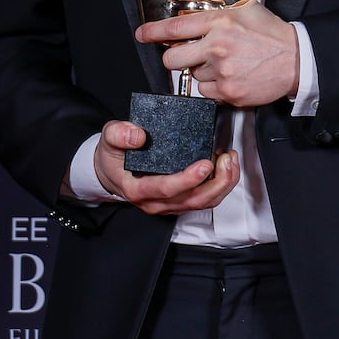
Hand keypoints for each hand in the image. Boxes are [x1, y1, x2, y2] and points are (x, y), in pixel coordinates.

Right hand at [92, 120, 239, 215]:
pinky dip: (220, 185)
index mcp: (137, 189)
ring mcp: (168, 205)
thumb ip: (119, 134)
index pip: (165, 189)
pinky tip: (225, 167)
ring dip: (222, 184)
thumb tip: (138, 136)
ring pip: (202, 202)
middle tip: (226, 159)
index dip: (187, 180)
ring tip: (230, 160)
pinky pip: (204, 199)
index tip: (204, 165)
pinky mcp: (179, 201)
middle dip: (215, 182)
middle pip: (192, 200)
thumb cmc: (113, 156)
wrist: (110, 171)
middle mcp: (155, 202)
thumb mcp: (109, 138)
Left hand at [137, 0, 298, 106]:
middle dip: (176, 59)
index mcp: (220, 22)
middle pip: (173, 59)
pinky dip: (216, 87)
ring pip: (193, 77)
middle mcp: (217, 46)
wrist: (297, 60)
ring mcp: (222, 72)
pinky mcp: (229, 92)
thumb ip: (219, 15)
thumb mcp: (246, 11)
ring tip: (227, 65)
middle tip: (189, 56)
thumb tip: (195, 20)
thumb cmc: (273, 35)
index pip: (175, 27)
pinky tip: (232, 77)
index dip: (153, 32)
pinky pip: (208, 92)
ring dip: (204, 72)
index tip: (143, 35)